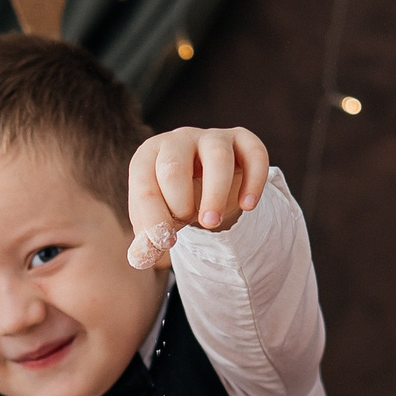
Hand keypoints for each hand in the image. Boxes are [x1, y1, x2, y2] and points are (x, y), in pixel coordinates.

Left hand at [125, 125, 270, 267]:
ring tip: (211, 222)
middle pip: (174, 166)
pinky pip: (254, 154)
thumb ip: (148, 238)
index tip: (164, 244)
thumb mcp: (159, 218)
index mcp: (148, 155)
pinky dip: (254, 182)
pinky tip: (247, 206)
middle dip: (179, 203)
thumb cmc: (175, 198)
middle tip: (188, 225)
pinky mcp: (242, 140)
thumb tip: (141, 258)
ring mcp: (212, 138)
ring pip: (217, 157)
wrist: (205, 179)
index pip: (144, 184)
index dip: (153, 218)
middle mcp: (178, 140)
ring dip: (215, 194)